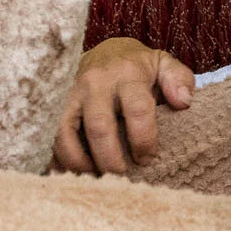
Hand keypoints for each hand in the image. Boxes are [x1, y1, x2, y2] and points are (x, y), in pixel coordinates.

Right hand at [53, 36, 194, 174]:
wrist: (101, 51)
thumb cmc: (136, 66)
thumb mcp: (162, 64)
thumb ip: (179, 79)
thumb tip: (184, 103)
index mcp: (127, 74)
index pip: (137, 109)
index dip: (144, 139)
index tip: (148, 159)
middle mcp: (95, 83)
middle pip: (99, 126)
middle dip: (110, 159)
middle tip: (121, 178)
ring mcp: (68, 94)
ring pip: (64, 133)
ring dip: (78, 162)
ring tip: (93, 179)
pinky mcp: (50, 105)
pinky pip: (46, 135)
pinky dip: (54, 158)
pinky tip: (69, 172)